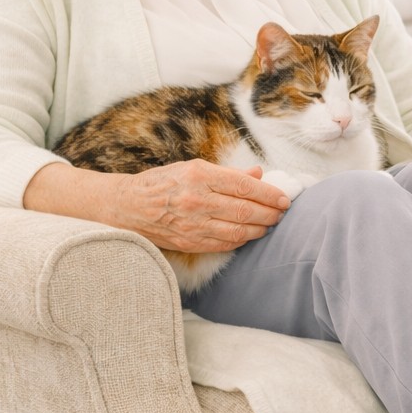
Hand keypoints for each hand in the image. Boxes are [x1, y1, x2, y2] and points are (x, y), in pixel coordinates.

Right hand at [114, 159, 289, 251]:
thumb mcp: (193, 167)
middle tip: (282, 213)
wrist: (127, 206)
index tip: (284, 198)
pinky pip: (225, 244)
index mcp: (200, 175)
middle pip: (246, 211)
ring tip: (270, 224)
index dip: (270, 194)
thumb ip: (228, 173)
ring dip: (260, 229)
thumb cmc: (163, 182)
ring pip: (239, 231)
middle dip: (270, 213)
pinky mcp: (189, 242)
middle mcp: (197, 200)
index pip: (245, 186)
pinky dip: (242, 240)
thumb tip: (258, 174)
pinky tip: (250, 234)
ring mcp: (193, 224)